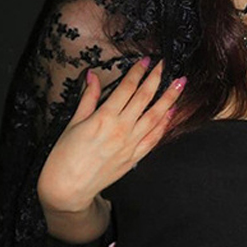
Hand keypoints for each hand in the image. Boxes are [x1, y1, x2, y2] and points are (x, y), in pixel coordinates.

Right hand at [37, 58, 185, 213]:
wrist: (70, 186)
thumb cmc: (66, 154)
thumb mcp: (74, 121)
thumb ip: (88, 98)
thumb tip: (92, 75)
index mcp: (104, 117)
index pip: (127, 88)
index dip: (138, 72)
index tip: (146, 60)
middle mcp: (121, 129)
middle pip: (145, 99)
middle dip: (157, 80)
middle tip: (167, 66)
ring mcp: (131, 145)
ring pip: (155, 117)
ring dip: (169, 100)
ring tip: (180, 86)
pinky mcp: (134, 158)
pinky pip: (154, 139)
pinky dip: (164, 125)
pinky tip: (172, 113)